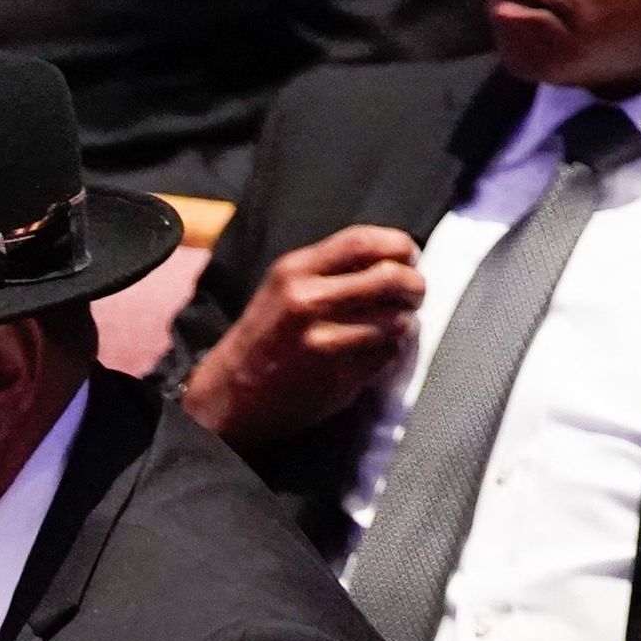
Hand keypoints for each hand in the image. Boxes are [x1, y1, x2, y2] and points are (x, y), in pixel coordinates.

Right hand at [180, 227, 424, 453]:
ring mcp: (323, 343)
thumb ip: (329, 270)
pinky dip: (389, 353)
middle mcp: (307, 303)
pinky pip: (385, 356)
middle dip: (415, 286)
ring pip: (396, 321)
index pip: (364, 241)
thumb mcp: (282, 290)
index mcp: (293, 273)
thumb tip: (393, 261)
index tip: (409, 258)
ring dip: (404, 324)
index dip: (399, 246)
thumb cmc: (260, 342)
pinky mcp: (335, 377)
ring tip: (392, 327)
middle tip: (414, 295)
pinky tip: (371, 354)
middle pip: (391, 279)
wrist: (226, 399)